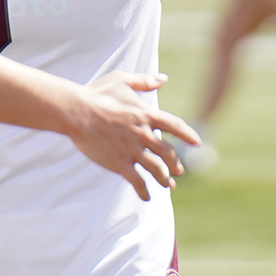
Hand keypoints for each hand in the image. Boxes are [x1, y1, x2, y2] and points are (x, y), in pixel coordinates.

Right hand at [68, 72, 198, 200]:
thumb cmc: (97, 95)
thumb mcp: (122, 81)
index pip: (175, 126)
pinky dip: (144, 191)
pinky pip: (137, 181)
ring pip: (157, 169)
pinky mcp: (120, 163)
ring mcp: (133, 150)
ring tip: (167, 185)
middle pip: (168, 152)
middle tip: (179, 170)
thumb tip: (163, 79)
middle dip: (175, 163)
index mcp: (146, 115)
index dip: (187, 134)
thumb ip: (144, 81)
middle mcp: (144, 134)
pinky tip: (146, 197)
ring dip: (164, 179)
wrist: (78, 112)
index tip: (197, 142)